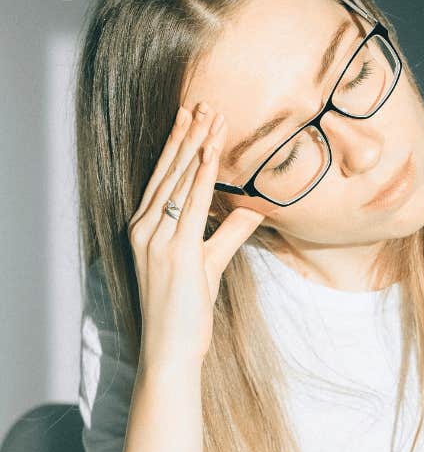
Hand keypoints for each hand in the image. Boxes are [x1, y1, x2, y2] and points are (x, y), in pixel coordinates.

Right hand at [128, 100, 264, 372]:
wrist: (170, 348)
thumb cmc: (186, 313)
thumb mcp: (209, 264)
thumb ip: (228, 234)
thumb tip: (252, 210)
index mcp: (145, 230)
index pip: (163, 178)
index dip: (178, 145)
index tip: (191, 117)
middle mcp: (144, 229)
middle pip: (168, 171)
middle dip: (186, 135)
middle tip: (201, 102)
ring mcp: (156, 239)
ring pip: (180, 181)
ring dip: (197, 146)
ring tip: (212, 116)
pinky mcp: (175, 252)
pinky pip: (191, 205)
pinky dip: (203, 175)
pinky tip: (213, 153)